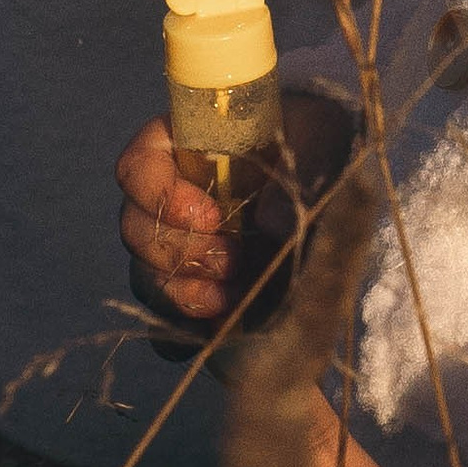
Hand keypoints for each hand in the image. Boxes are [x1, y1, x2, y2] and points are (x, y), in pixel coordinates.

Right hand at [119, 98, 360, 340]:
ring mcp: (173, 249)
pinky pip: (163, 326)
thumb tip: (268, 221)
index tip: (214, 217)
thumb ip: (303, 159)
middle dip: (183, 253)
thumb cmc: (320, 149)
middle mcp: (167, 198)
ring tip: (237, 296)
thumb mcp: (323, 133)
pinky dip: (187, 332)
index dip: (161, 195)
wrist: (333, 202)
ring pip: (144, 280)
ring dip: (187, 295)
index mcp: (185, 146)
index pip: (137, 166)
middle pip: (134, 229)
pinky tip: (224, 326)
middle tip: (235, 261)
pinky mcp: (189, 295)